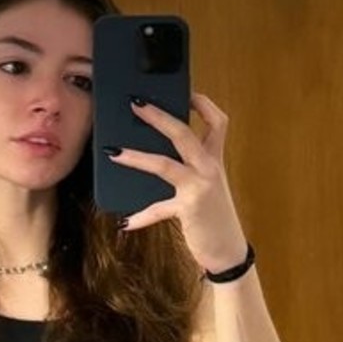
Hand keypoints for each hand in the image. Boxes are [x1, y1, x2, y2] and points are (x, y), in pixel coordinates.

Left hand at [108, 92, 247, 273]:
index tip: (185, 91)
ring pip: (165, 164)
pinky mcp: (189, 209)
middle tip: (135, 104)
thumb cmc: (213, 216)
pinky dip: (141, 216)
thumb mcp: (207, 186)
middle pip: (184, 133)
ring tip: (114, 152)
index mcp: (214, 159)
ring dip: (137, 157)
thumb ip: (189, 168)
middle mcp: (209, 168)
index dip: (202, 104)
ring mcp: (200, 187)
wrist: (228, 250)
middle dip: (158, 116)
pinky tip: (126, 222)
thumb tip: (155, 152)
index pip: (216, 122)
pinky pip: (159, 210)